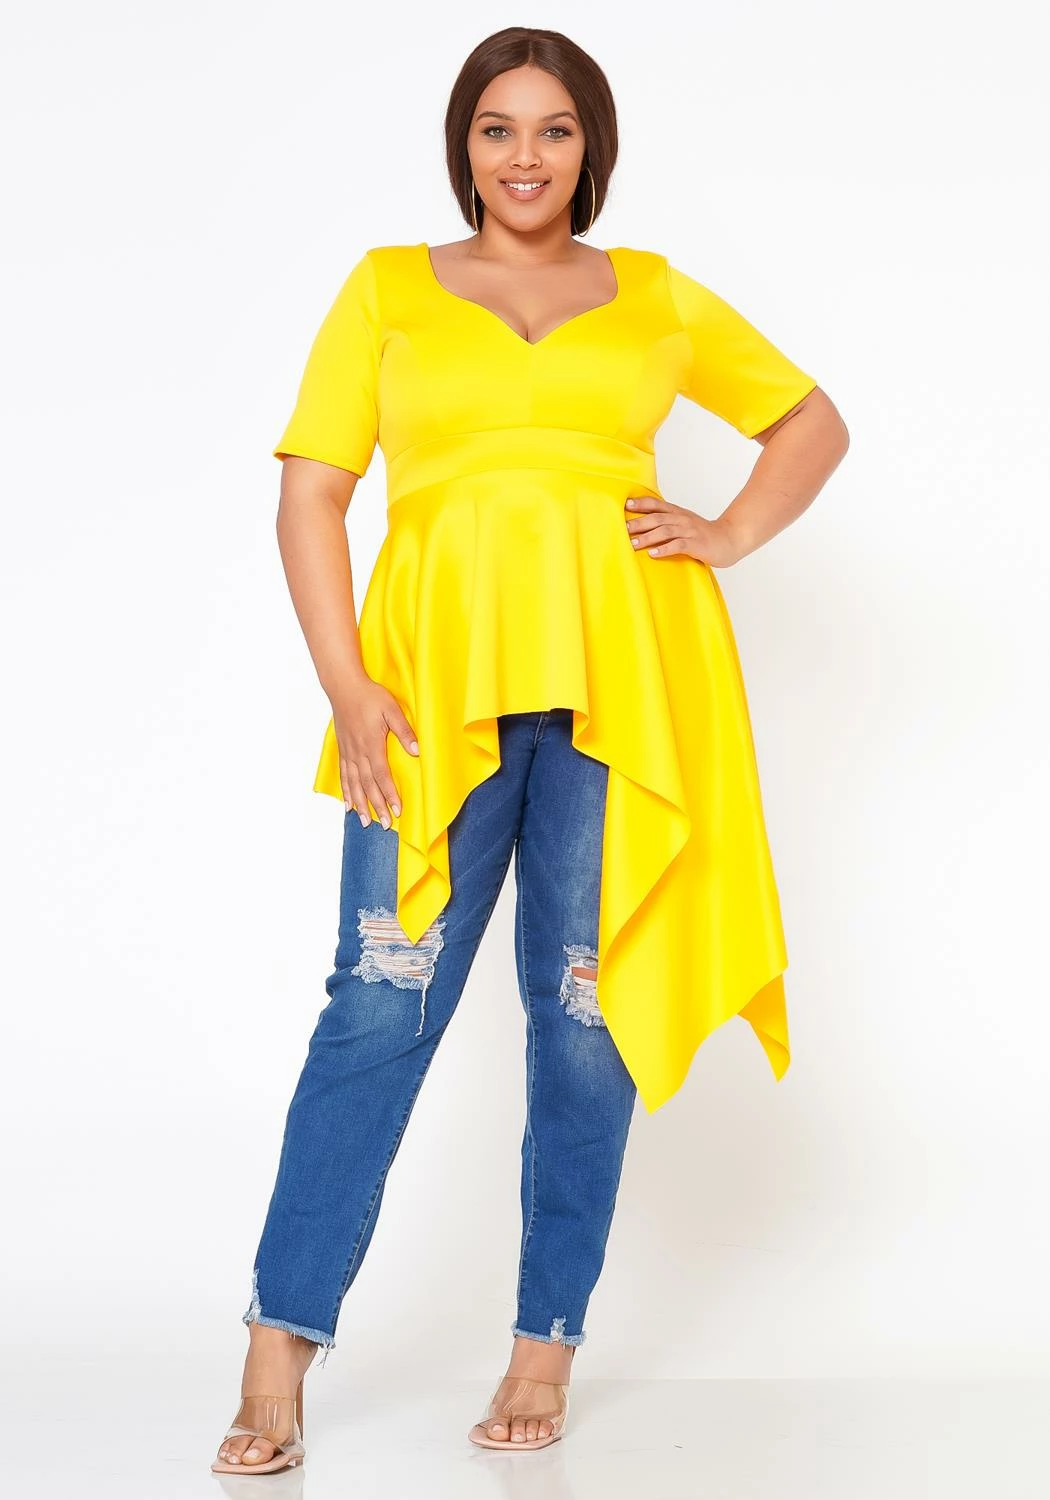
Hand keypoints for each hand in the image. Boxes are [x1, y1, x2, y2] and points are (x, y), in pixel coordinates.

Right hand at [331, 676, 418, 827]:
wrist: (344, 686)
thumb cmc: (370, 696)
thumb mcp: (392, 709)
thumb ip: (404, 731)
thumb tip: (417, 751)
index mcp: (372, 744)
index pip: (382, 775)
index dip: (389, 794)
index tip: (397, 810)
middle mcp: (358, 752)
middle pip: (367, 785)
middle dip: (376, 806)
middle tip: (384, 825)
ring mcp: (348, 752)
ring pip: (353, 784)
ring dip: (360, 804)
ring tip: (365, 822)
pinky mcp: (343, 750)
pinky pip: (343, 776)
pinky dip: (346, 792)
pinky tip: (347, 805)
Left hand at [623, 495, 743, 567]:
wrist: (729, 539)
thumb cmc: (703, 535)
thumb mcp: (684, 524)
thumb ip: (666, 523)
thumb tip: (642, 527)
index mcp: (678, 513)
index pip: (657, 505)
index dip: (641, 503)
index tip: (626, 504)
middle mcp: (682, 519)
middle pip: (657, 518)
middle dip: (639, 523)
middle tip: (623, 528)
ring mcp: (690, 531)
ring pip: (666, 531)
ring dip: (648, 537)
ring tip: (633, 544)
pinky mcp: (696, 544)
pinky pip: (678, 546)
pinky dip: (665, 549)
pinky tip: (653, 554)